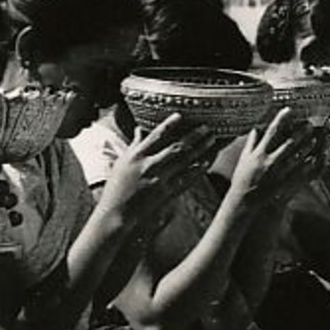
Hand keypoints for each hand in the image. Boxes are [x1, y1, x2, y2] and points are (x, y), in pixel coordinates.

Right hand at [104, 115, 218, 220]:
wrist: (116, 214)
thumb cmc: (117, 187)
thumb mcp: (122, 163)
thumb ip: (134, 145)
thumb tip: (140, 128)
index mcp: (136, 156)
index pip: (155, 136)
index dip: (169, 124)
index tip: (180, 115)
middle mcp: (149, 166)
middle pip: (176, 147)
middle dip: (193, 136)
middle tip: (207, 127)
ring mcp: (159, 180)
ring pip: (185, 161)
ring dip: (201, 149)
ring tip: (212, 140)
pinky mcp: (166, 194)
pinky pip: (186, 179)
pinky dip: (198, 170)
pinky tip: (207, 162)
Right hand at [228, 108, 318, 206]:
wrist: (242, 202)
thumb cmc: (242, 180)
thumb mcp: (243, 159)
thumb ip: (250, 143)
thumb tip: (256, 128)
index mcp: (258, 153)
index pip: (272, 132)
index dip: (281, 119)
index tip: (289, 110)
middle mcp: (269, 161)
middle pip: (288, 143)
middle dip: (300, 132)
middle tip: (309, 124)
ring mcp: (277, 174)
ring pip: (296, 157)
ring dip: (306, 147)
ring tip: (314, 139)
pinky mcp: (282, 185)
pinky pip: (299, 174)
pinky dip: (307, 166)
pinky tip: (314, 159)